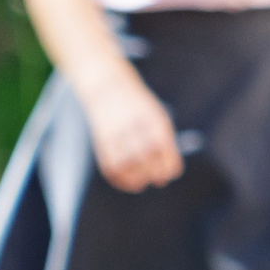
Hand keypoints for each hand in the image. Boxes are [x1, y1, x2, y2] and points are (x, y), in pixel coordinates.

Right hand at [81, 72, 183, 191]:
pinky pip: (109, 165)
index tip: (168, 174)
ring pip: (126, 165)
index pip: (165, 150)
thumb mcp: (157, 116)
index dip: (169, 168)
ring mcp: (116, 132)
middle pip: (146, 158)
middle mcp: (134, 125)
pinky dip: (118, 179)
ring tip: (141, 182)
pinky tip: (125, 180)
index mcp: (153, 119)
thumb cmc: (138, 107)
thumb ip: (164, 143)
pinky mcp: (101, 140)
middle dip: (153, 174)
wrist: (107, 87)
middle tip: (156, 179)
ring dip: (136, 179)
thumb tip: (165, 175)